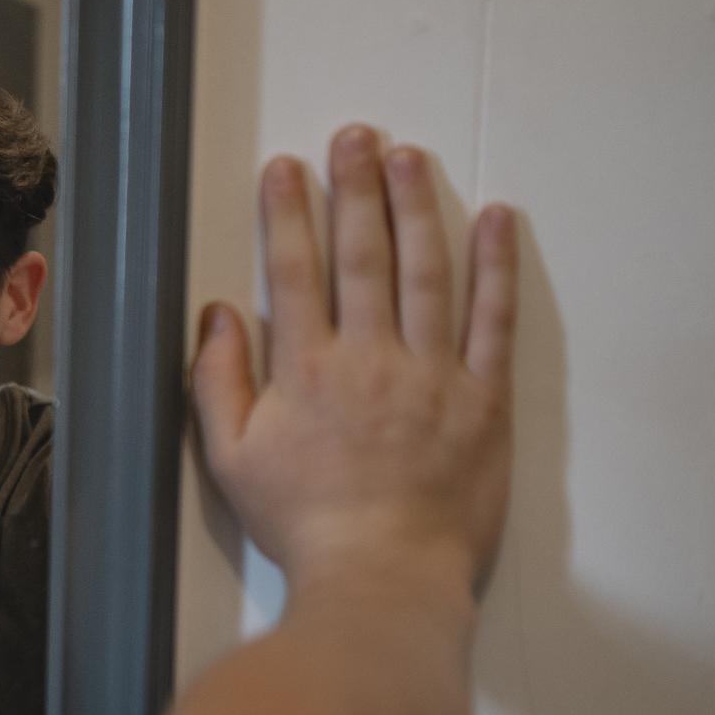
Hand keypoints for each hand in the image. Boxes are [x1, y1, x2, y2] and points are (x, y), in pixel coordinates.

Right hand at [192, 125, 516, 597]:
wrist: (380, 577)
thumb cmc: (303, 526)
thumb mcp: (230, 460)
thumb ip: (218, 384)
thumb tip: (217, 316)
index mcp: (307, 369)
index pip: (295, 271)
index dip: (289, 213)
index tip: (287, 169)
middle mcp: (370, 357)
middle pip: (363, 255)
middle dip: (357, 188)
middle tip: (356, 136)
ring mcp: (432, 374)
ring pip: (427, 271)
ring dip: (417, 207)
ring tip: (410, 157)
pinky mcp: (482, 399)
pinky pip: (493, 319)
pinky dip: (497, 266)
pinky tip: (496, 220)